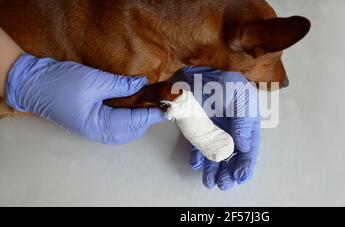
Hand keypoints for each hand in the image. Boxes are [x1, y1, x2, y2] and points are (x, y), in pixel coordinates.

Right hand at [6, 54, 165, 144]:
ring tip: (150, 103)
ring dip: (137, 117)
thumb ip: (120, 85)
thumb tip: (141, 83)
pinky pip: (114, 122)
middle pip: (130, 130)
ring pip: (123, 128)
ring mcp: (93, 127)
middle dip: (146, 118)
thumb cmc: (60, 83)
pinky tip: (133, 103)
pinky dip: (127, 115)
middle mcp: (97, 131)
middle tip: (160, 103)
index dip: (152, 115)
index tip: (168, 107)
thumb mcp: (94, 81)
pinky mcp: (90, 120)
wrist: (31, 82)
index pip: (133, 123)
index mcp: (98, 126)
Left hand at [183, 66, 260, 190]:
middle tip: (223, 184)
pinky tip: (195, 163)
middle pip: (232, 157)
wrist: (202, 69)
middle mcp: (231, 130)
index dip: (245, 165)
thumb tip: (244, 148)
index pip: (249, 150)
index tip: (239, 178)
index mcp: (247, 124)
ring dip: (213, 169)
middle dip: (228, 172)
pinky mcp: (199, 127)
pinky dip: (197, 155)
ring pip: (215, 154)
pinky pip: (199, 145)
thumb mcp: (240, 100)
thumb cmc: (227, 81)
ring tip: (210, 182)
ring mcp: (214, 129)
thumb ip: (243, 124)